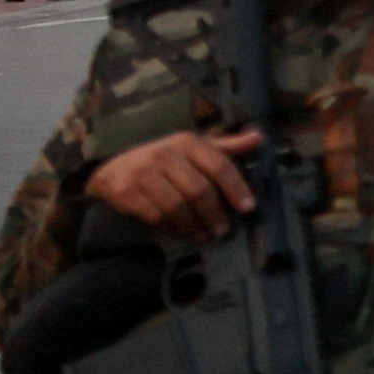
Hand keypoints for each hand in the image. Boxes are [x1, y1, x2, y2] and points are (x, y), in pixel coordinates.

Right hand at [87, 129, 262, 237]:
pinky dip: (173, 228)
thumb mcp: (195, 148)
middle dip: (214, 214)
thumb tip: (259, 138)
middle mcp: (164, 154)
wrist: (115, 168)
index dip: (236, 187)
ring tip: (205, 235)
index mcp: (187, 141)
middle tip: (223, 229)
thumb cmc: (166, 159)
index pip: (218, 165)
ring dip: (194, 226)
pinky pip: (156, 217)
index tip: (248, 207)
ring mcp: (142, 173)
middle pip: (198, 190)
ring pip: (176, 207)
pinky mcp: (126, 193)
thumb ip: (226, 147)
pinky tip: (182, 233)